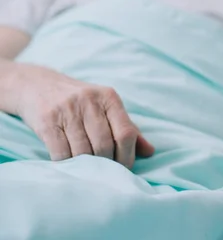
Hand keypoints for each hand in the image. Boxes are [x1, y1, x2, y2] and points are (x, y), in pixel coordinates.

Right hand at [11, 65, 153, 168]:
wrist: (37, 85)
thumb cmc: (80, 102)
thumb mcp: (105, 108)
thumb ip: (128, 129)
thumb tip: (150, 152)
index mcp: (109, 97)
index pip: (126, 133)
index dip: (128, 156)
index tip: (125, 168)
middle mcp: (90, 101)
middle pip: (104, 145)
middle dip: (107, 164)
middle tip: (105, 173)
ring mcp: (67, 109)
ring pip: (83, 151)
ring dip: (86, 167)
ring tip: (88, 171)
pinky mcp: (47, 120)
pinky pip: (60, 152)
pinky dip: (67, 164)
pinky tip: (69, 165)